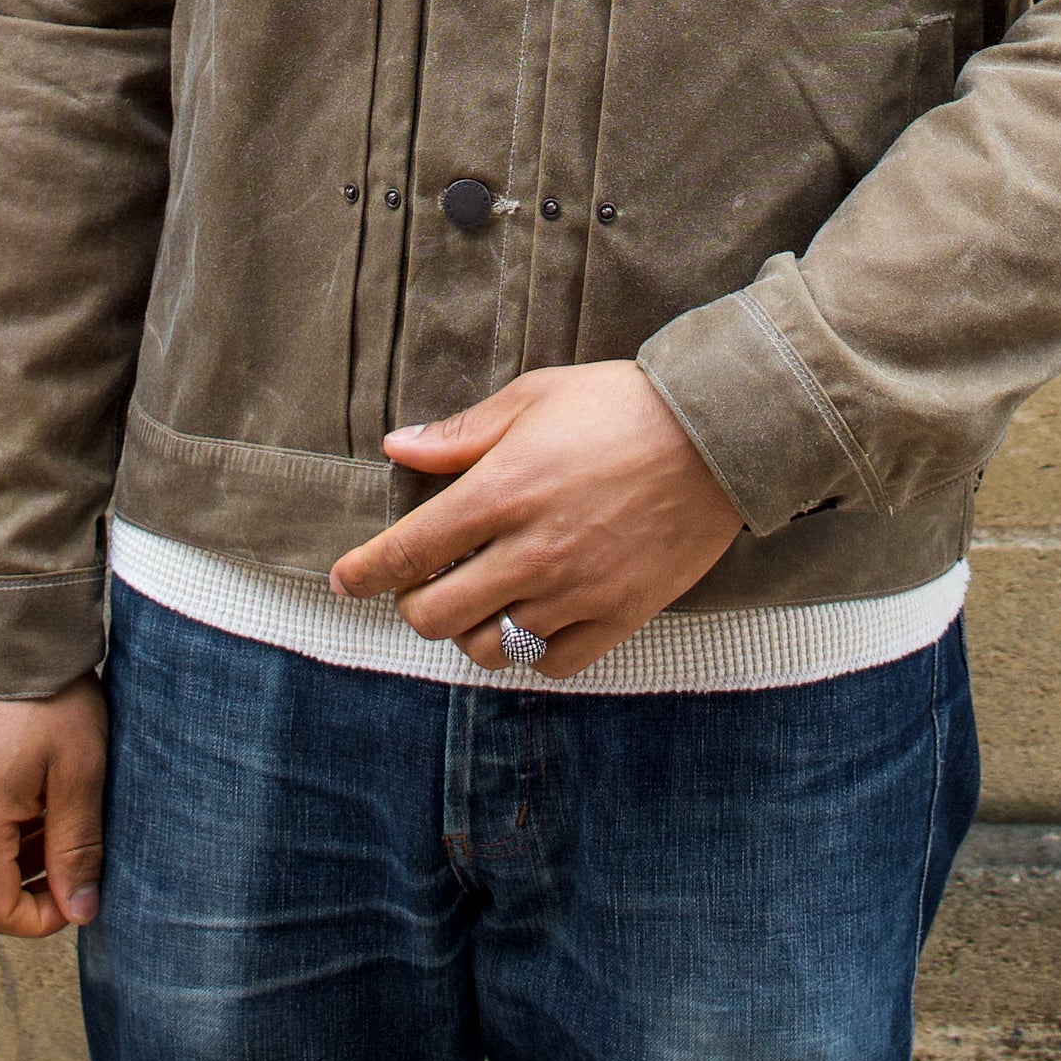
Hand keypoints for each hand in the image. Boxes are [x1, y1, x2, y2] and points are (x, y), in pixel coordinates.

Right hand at [0, 675, 106, 936]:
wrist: (7, 627)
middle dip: (17, 903)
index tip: (76, 894)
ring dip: (4, 872)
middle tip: (63, 869)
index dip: (38, 919)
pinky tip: (30, 805)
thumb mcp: (78, 770)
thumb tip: (79, 909)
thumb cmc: (47, 694)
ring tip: (53, 830)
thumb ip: (77, 846)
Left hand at [330, 362, 742, 678]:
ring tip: (476, 601)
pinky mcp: (618, 616)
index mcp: (502, 493)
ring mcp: (576, 592)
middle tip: (422, 581)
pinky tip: (529, 620)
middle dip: (414, 603)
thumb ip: (460, 434)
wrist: (715, 434)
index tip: (345, 579)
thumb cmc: (619, 405)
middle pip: (436, 615)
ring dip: (468, 630)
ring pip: (488, 648)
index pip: (409, 550)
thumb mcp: (532, 398)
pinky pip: (552, 663)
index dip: (365, 572)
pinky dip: (528, 651)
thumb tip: (397, 447)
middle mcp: (531, 552)